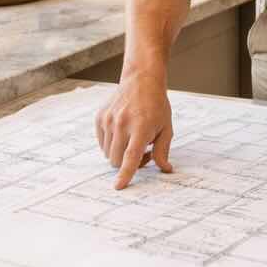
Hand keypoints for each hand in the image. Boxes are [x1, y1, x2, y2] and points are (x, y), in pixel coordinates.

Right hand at [94, 73, 173, 188]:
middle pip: (117, 160)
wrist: (141, 80)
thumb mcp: (166, 128)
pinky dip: (112, 144)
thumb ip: (163, 150)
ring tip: (133, 139)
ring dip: (120, 153)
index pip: (131, 157)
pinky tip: (123, 132)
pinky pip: (102, 143)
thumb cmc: (156, 105)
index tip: (118, 186)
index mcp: (141, 127)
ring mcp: (109, 120)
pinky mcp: (100, 117)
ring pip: (108, 153)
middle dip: (127, 163)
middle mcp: (122, 124)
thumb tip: (165, 169)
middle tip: (143, 151)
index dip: (125, 174)